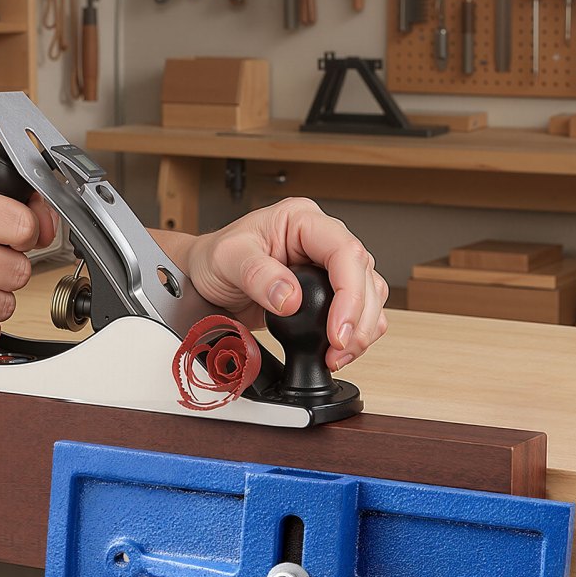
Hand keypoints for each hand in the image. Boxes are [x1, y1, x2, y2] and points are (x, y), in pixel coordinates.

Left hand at [184, 198, 387, 371]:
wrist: (205, 281)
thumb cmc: (215, 260)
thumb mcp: (228, 259)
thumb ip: (258, 275)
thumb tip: (290, 298)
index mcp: (303, 221)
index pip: (345, 252)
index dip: (350, 293)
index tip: (338, 329)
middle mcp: (322, 240)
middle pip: (365, 276)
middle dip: (359, 319)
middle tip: (339, 350)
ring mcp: (328, 266)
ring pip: (370, 295)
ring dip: (362, 330)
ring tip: (337, 355)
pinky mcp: (329, 292)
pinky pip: (360, 311)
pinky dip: (356, 334)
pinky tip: (337, 350)